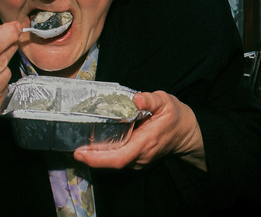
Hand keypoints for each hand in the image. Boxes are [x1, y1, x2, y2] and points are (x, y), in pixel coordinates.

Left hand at [74, 91, 205, 171]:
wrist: (187, 133)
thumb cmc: (175, 116)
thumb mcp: (166, 102)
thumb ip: (151, 99)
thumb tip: (136, 98)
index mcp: (146, 142)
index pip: (119, 157)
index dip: (98, 158)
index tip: (81, 153)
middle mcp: (141, 156)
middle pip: (112, 162)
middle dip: (91, 158)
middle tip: (73, 149)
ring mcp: (140, 161)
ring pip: (114, 162)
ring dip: (97, 157)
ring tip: (80, 145)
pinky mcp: (137, 160)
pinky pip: (118, 160)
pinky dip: (105, 155)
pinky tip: (95, 146)